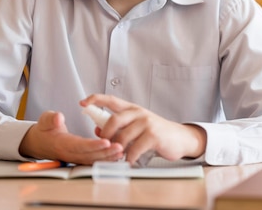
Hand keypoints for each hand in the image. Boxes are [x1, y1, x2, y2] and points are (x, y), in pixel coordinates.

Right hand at [19, 110, 123, 164]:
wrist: (39, 142)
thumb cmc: (45, 129)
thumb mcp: (45, 120)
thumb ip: (51, 118)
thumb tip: (58, 117)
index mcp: (61, 143)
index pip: (79, 145)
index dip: (93, 145)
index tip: (106, 141)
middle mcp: (69, 153)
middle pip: (89, 155)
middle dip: (105, 152)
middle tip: (120, 147)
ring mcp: (75, 158)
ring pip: (93, 160)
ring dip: (108, 157)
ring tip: (121, 151)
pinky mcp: (79, 158)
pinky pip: (93, 160)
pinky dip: (105, 159)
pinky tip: (117, 155)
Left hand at [80, 94, 206, 165]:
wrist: (179, 138)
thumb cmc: (155, 133)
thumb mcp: (136, 127)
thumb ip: (118, 128)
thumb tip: (98, 131)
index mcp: (132, 109)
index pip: (110, 99)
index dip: (95, 99)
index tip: (82, 102)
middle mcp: (138, 113)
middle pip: (114, 120)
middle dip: (105, 134)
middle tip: (104, 145)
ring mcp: (147, 123)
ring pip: (122, 137)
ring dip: (117, 150)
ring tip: (118, 157)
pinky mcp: (153, 135)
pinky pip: (134, 149)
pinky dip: (129, 158)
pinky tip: (129, 161)